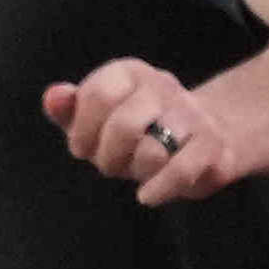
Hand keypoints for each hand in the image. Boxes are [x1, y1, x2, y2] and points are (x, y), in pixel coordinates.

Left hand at [44, 56, 253, 207]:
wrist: (204, 136)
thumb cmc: (136, 130)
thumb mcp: (95, 120)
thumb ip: (69, 110)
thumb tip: (54, 96)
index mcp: (129, 74)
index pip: (98, 96)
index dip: (83, 132)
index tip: (86, 147)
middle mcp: (164, 85)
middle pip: (124, 126)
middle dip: (108, 157)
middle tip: (113, 163)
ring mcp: (193, 114)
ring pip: (152, 151)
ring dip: (137, 170)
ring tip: (142, 168)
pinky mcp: (213, 144)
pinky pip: (180, 172)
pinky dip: (157, 190)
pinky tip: (148, 195)